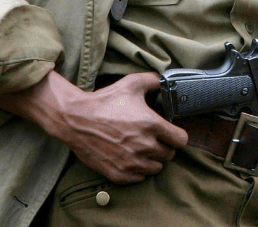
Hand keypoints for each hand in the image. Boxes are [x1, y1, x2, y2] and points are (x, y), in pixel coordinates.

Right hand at [0, 70, 188, 183]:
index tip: (170, 132)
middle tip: (154, 139)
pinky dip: (138, 170)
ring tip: (143, 148)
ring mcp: (131, 162)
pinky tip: (132, 158)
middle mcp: (144, 146)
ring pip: (156, 168)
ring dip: (152, 159)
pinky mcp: (118, 173)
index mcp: (151, 125)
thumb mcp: (131, 83)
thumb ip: (154, 80)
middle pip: (169, 155)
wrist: (76, 119)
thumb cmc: (105, 101)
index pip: (181, 140)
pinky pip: (139, 178)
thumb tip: (165, 79)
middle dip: (164, 146)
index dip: (177, 135)